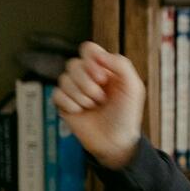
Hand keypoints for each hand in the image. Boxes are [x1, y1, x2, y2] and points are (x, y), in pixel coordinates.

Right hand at [53, 41, 145, 169]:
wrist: (115, 141)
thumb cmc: (126, 114)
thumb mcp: (132, 87)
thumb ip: (121, 64)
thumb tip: (98, 53)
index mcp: (104, 68)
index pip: (88, 49)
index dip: (91, 60)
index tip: (103, 77)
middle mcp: (87, 76)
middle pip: (73, 64)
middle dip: (87, 82)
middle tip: (101, 97)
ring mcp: (74, 90)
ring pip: (64, 78)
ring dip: (80, 95)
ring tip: (93, 106)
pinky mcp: (64, 103)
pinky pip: (56, 94)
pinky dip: (70, 104)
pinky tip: (80, 112)